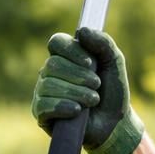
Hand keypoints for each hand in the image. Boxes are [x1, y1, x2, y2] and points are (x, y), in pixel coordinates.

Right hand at [30, 28, 143, 153]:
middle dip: (80, 76)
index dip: (71, 51)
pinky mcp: (40, 112)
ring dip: (77, 93)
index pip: (56, 42)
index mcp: (66, 56)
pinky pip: (43, 104)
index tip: (90, 62)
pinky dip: (63, 107)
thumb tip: (81, 30)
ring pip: (49, 85)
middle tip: (97, 86)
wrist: (114, 123)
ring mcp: (43, 91)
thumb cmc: (113, 91)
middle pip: (53, 64)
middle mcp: (50, 71)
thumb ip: (102, 43)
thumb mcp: (114, 62)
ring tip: (93, 100)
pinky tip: (77, 111)